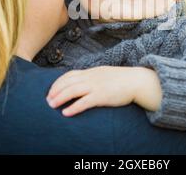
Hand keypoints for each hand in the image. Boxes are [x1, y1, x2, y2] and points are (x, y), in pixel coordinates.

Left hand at [46, 66, 161, 116]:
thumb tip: (84, 84)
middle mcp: (92, 77)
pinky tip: (66, 113)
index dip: (58, 83)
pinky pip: (84, 102)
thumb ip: (94, 78)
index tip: (51, 90)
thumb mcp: (105, 74)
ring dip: (60, 98)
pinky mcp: (102, 96)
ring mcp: (97, 86)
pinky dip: (73, 107)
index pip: (70, 75)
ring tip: (52, 106)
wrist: (137, 81)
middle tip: (47, 100)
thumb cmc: (122, 80)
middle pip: (68, 82)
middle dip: (55, 91)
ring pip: (73, 90)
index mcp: (92, 72)